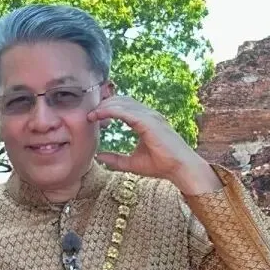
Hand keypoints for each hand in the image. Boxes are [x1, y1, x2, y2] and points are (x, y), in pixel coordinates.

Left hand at [90, 97, 220, 194]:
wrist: (180, 169)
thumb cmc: (161, 165)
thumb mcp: (132, 163)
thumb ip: (116, 159)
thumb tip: (99, 157)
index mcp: (146, 121)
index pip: (124, 106)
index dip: (107, 108)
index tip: (92, 116)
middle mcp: (149, 115)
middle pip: (122, 100)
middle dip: (104, 104)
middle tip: (88, 114)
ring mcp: (150, 116)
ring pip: (122, 103)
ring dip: (104, 106)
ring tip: (91, 114)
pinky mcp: (149, 122)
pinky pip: (126, 111)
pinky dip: (110, 111)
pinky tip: (99, 115)